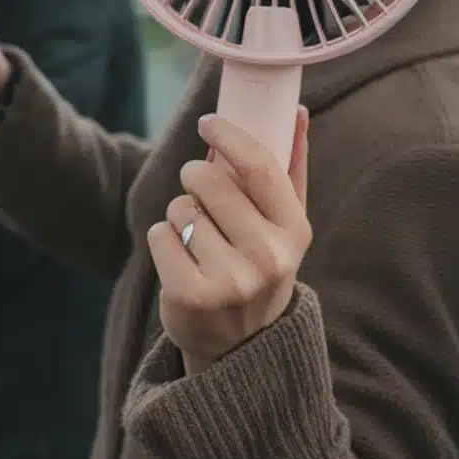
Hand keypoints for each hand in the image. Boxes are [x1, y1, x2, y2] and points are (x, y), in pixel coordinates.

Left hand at [148, 110, 312, 375]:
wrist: (241, 346)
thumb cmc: (261, 266)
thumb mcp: (285, 227)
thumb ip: (292, 169)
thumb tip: (298, 111)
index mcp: (294, 233)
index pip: (261, 166)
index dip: (230, 136)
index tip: (208, 122)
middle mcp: (267, 258)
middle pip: (210, 181)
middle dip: (195, 176)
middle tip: (198, 190)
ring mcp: (229, 281)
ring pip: (180, 208)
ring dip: (180, 213)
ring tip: (196, 237)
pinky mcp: (191, 296)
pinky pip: (159, 235)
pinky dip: (162, 239)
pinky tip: (180, 259)